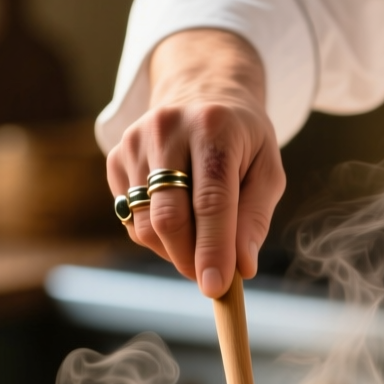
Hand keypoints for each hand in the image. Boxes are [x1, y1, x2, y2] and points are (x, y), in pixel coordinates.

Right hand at [107, 29, 284, 296]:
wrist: (202, 95)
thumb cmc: (242, 142)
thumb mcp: (267, 170)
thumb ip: (256, 218)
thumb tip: (243, 267)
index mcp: (214, 128)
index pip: (211, 200)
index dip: (213, 249)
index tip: (216, 288)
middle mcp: (168, 129)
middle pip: (169, 217)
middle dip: (190, 259)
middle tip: (211, 280)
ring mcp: (135, 142)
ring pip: (146, 225)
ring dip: (174, 251)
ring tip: (199, 245)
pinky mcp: (116, 157)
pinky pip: (131, 219)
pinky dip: (156, 236)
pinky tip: (178, 219)